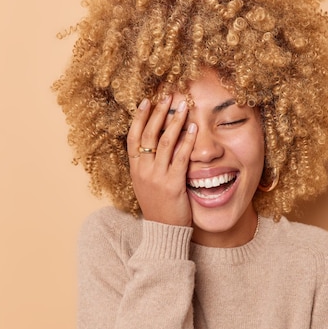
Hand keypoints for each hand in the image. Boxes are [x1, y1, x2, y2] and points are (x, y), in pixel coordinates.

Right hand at [127, 95, 196, 225]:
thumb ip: (149, 166)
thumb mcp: (146, 185)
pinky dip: (187, 140)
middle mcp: (143, 171)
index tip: (146, 101)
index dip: (139, 117)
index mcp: (135, 170)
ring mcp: (157, 177)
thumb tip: (156, 144)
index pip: (133, 137)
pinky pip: (181, 157)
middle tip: (167, 96)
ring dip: (174, 121)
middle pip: (148, 134)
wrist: (163, 232)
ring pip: (164, 142)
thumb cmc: (159, 208)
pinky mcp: (173, 184)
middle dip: (158, 113)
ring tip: (183, 105)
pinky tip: (193, 127)